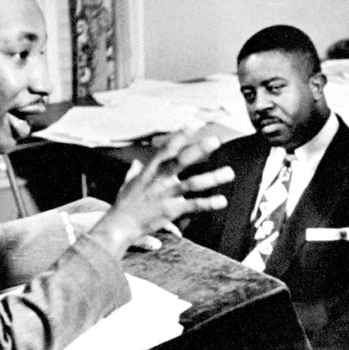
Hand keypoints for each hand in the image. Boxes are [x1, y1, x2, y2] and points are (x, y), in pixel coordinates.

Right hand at [89, 133, 233, 257]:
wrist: (118, 226)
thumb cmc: (123, 206)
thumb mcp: (127, 185)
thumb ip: (133, 173)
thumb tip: (135, 164)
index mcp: (150, 170)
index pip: (167, 148)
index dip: (181, 134)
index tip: (195, 123)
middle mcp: (159, 179)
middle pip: (181, 160)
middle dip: (198, 149)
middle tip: (215, 140)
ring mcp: (165, 194)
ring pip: (192, 183)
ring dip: (212, 177)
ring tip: (229, 173)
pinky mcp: (171, 210)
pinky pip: (193, 205)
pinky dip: (208, 203)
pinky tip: (222, 201)